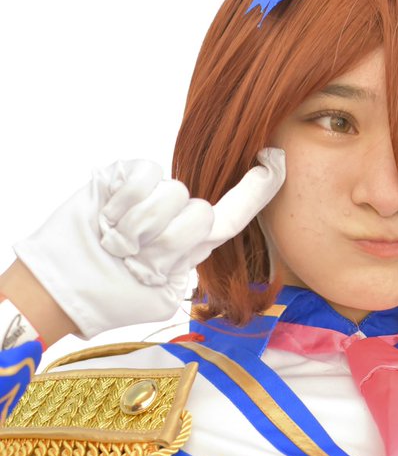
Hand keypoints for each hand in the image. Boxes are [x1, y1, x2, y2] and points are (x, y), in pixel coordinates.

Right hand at [13, 148, 284, 338]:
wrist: (65, 287)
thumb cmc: (113, 295)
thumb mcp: (160, 293)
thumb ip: (188, 263)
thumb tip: (205, 223)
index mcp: (195, 244)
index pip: (237, 213)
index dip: (260, 187)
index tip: (273, 160)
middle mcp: (179, 214)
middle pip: (202, 213)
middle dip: (170, 239)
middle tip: (140, 255)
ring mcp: (152, 192)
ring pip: (173, 194)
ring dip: (140, 226)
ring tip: (119, 241)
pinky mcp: (124, 173)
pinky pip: (144, 177)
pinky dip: (123, 204)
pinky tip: (107, 217)